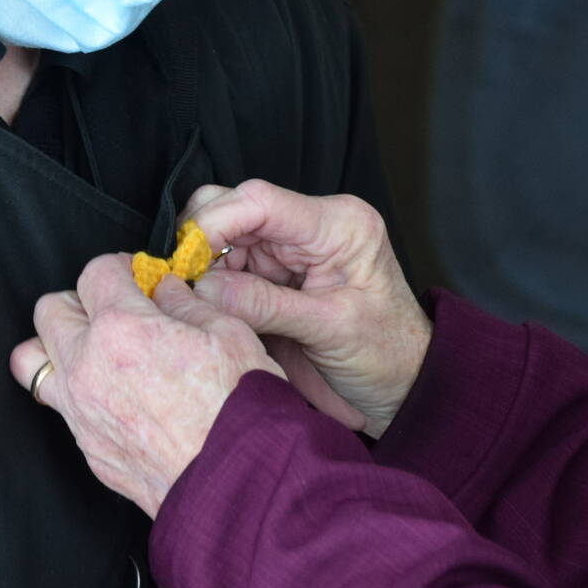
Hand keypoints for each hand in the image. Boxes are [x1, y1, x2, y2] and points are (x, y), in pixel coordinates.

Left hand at [9, 254, 283, 517]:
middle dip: (83, 300)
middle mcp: (87, 367)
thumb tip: (165, 288)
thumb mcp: (228, 332)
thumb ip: (186, 302)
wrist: (239, 484)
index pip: (95, 272)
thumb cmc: (239, 409)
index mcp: (121, 328)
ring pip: (33, 360)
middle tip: (119, 308)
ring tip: (98, 349)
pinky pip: (61, 405)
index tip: (140, 277)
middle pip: (50, 310)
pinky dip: (77, 389)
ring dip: (60, 346)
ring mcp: (80, 411)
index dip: (121, 267)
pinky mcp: (87, 447)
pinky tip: (116, 392)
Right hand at [184, 181, 430, 438]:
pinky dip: (208, 288)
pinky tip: (206, 312)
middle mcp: (311, 227)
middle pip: (233, 209)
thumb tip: (202, 289)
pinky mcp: (273, 275)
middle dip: (200, 246)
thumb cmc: (387, 356)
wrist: (404, 387)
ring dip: (201, 270)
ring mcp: (290, 250)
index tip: (184, 262)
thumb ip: (267, 307)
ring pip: (221, 238)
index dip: (214, 223)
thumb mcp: (331, 332)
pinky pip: (225, 268)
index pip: (260, 201)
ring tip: (196, 309)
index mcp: (338, 225)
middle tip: (183, 290)